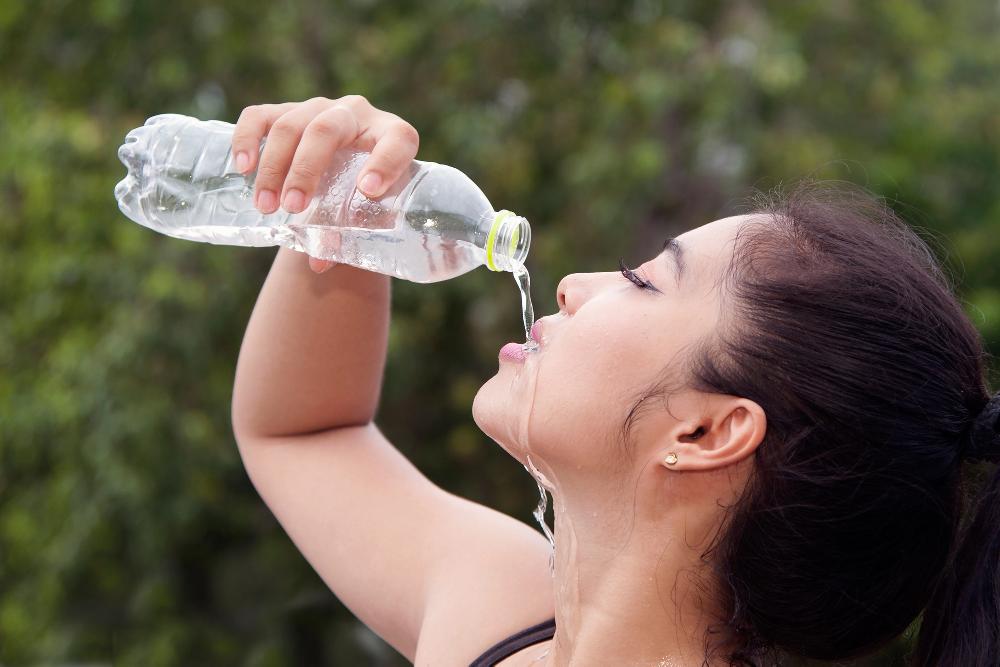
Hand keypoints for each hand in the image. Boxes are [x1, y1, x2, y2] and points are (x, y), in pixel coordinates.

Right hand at [231, 96, 420, 272]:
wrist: (345, 175)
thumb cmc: (364, 199)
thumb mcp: (366, 215)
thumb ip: (350, 237)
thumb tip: (318, 263)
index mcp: (393, 135)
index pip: (398, 141)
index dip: (385, 163)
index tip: (368, 191)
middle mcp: (357, 113)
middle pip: (326, 130)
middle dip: (305, 169)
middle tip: (292, 207)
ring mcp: (318, 108)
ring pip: (290, 125)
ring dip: (273, 167)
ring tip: (266, 206)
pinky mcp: (285, 111)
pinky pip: (260, 116)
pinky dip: (247, 139)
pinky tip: (244, 168)